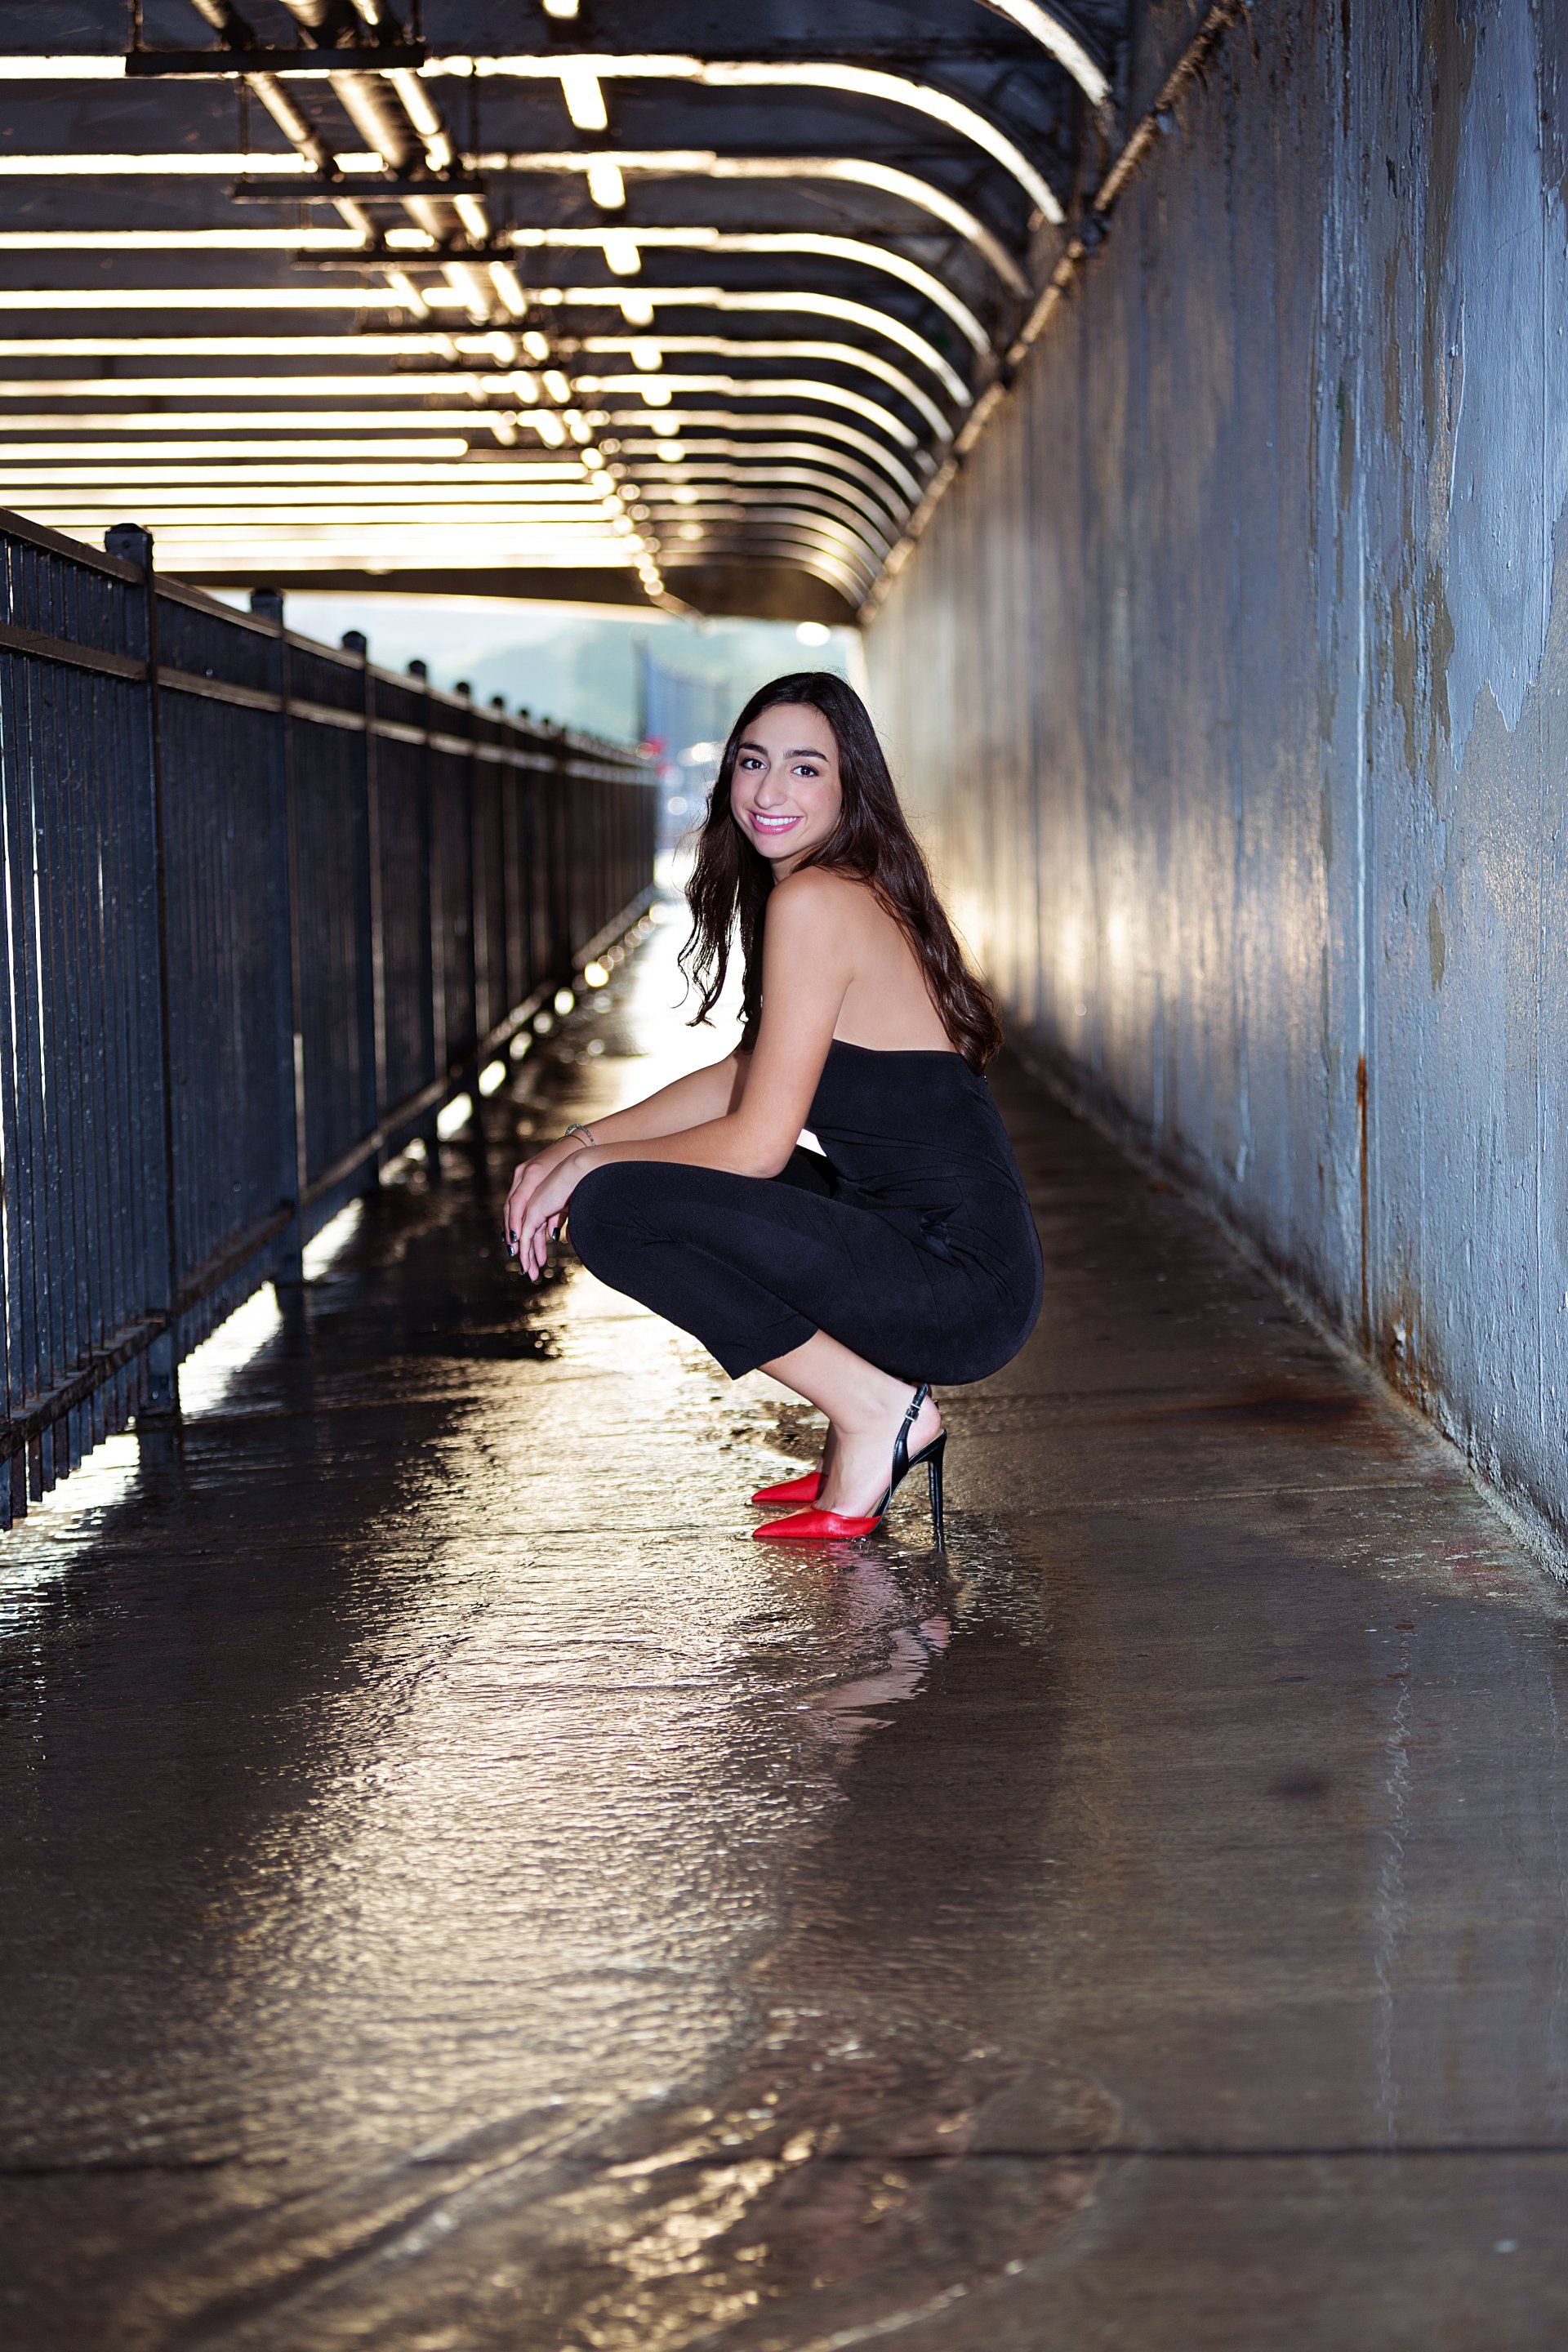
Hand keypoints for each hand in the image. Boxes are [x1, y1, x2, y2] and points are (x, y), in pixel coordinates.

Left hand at [510, 1150, 590, 1281]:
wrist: (579, 1169)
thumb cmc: (579, 1181)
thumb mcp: (568, 1205)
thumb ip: (559, 1220)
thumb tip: (557, 1237)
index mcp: (537, 1199)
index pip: (529, 1226)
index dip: (531, 1243)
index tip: (535, 1258)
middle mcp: (529, 1201)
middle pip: (522, 1232)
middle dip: (526, 1253)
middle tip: (529, 1270)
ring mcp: (529, 1205)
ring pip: (521, 1235)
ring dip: (525, 1255)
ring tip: (529, 1271)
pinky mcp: (533, 1210)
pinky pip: (525, 1235)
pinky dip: (525, 1250)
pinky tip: (525, 1262)